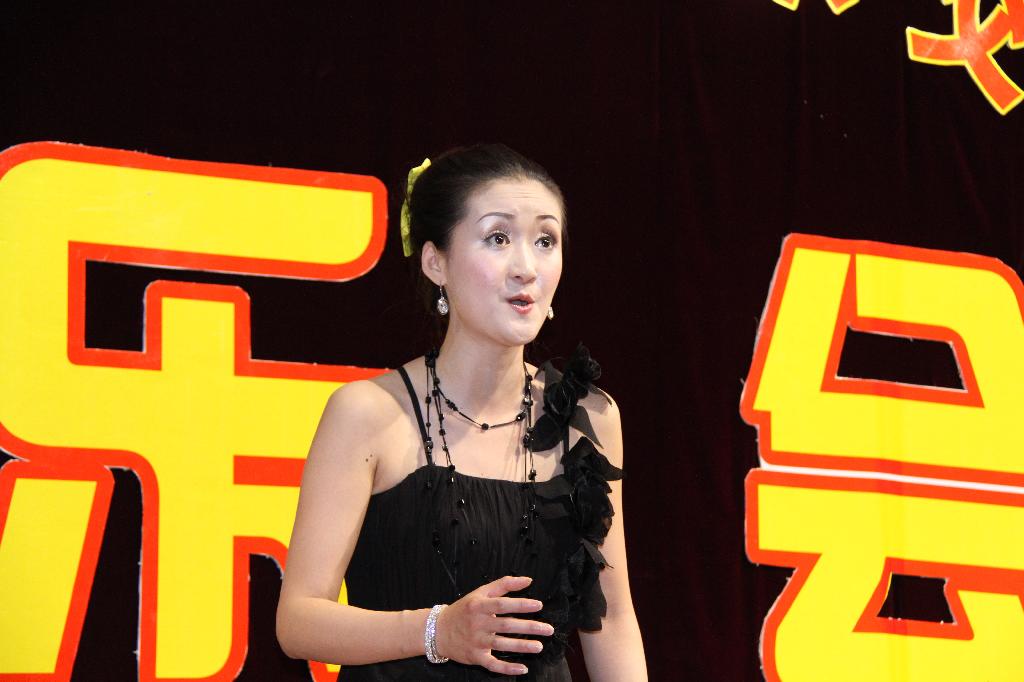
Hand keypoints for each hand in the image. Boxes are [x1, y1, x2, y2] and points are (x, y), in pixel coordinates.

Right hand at [433, 575, 554, 675]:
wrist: (438, 630)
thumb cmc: (464, 609)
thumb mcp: (481, 593)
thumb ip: (504, 585)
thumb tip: (528, 580)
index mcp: (479, 606)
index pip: (503, 605)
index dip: (520, 605)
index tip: (538, 605)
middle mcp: (478, 624)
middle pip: (506, 625)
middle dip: (529, 627)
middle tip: (548, 629)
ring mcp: (476, 642)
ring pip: (502, 645)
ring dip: (522, 646)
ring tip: (539, 646)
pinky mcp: (475, 657)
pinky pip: (493, 664)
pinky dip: (507, 668)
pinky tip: (523, 668)